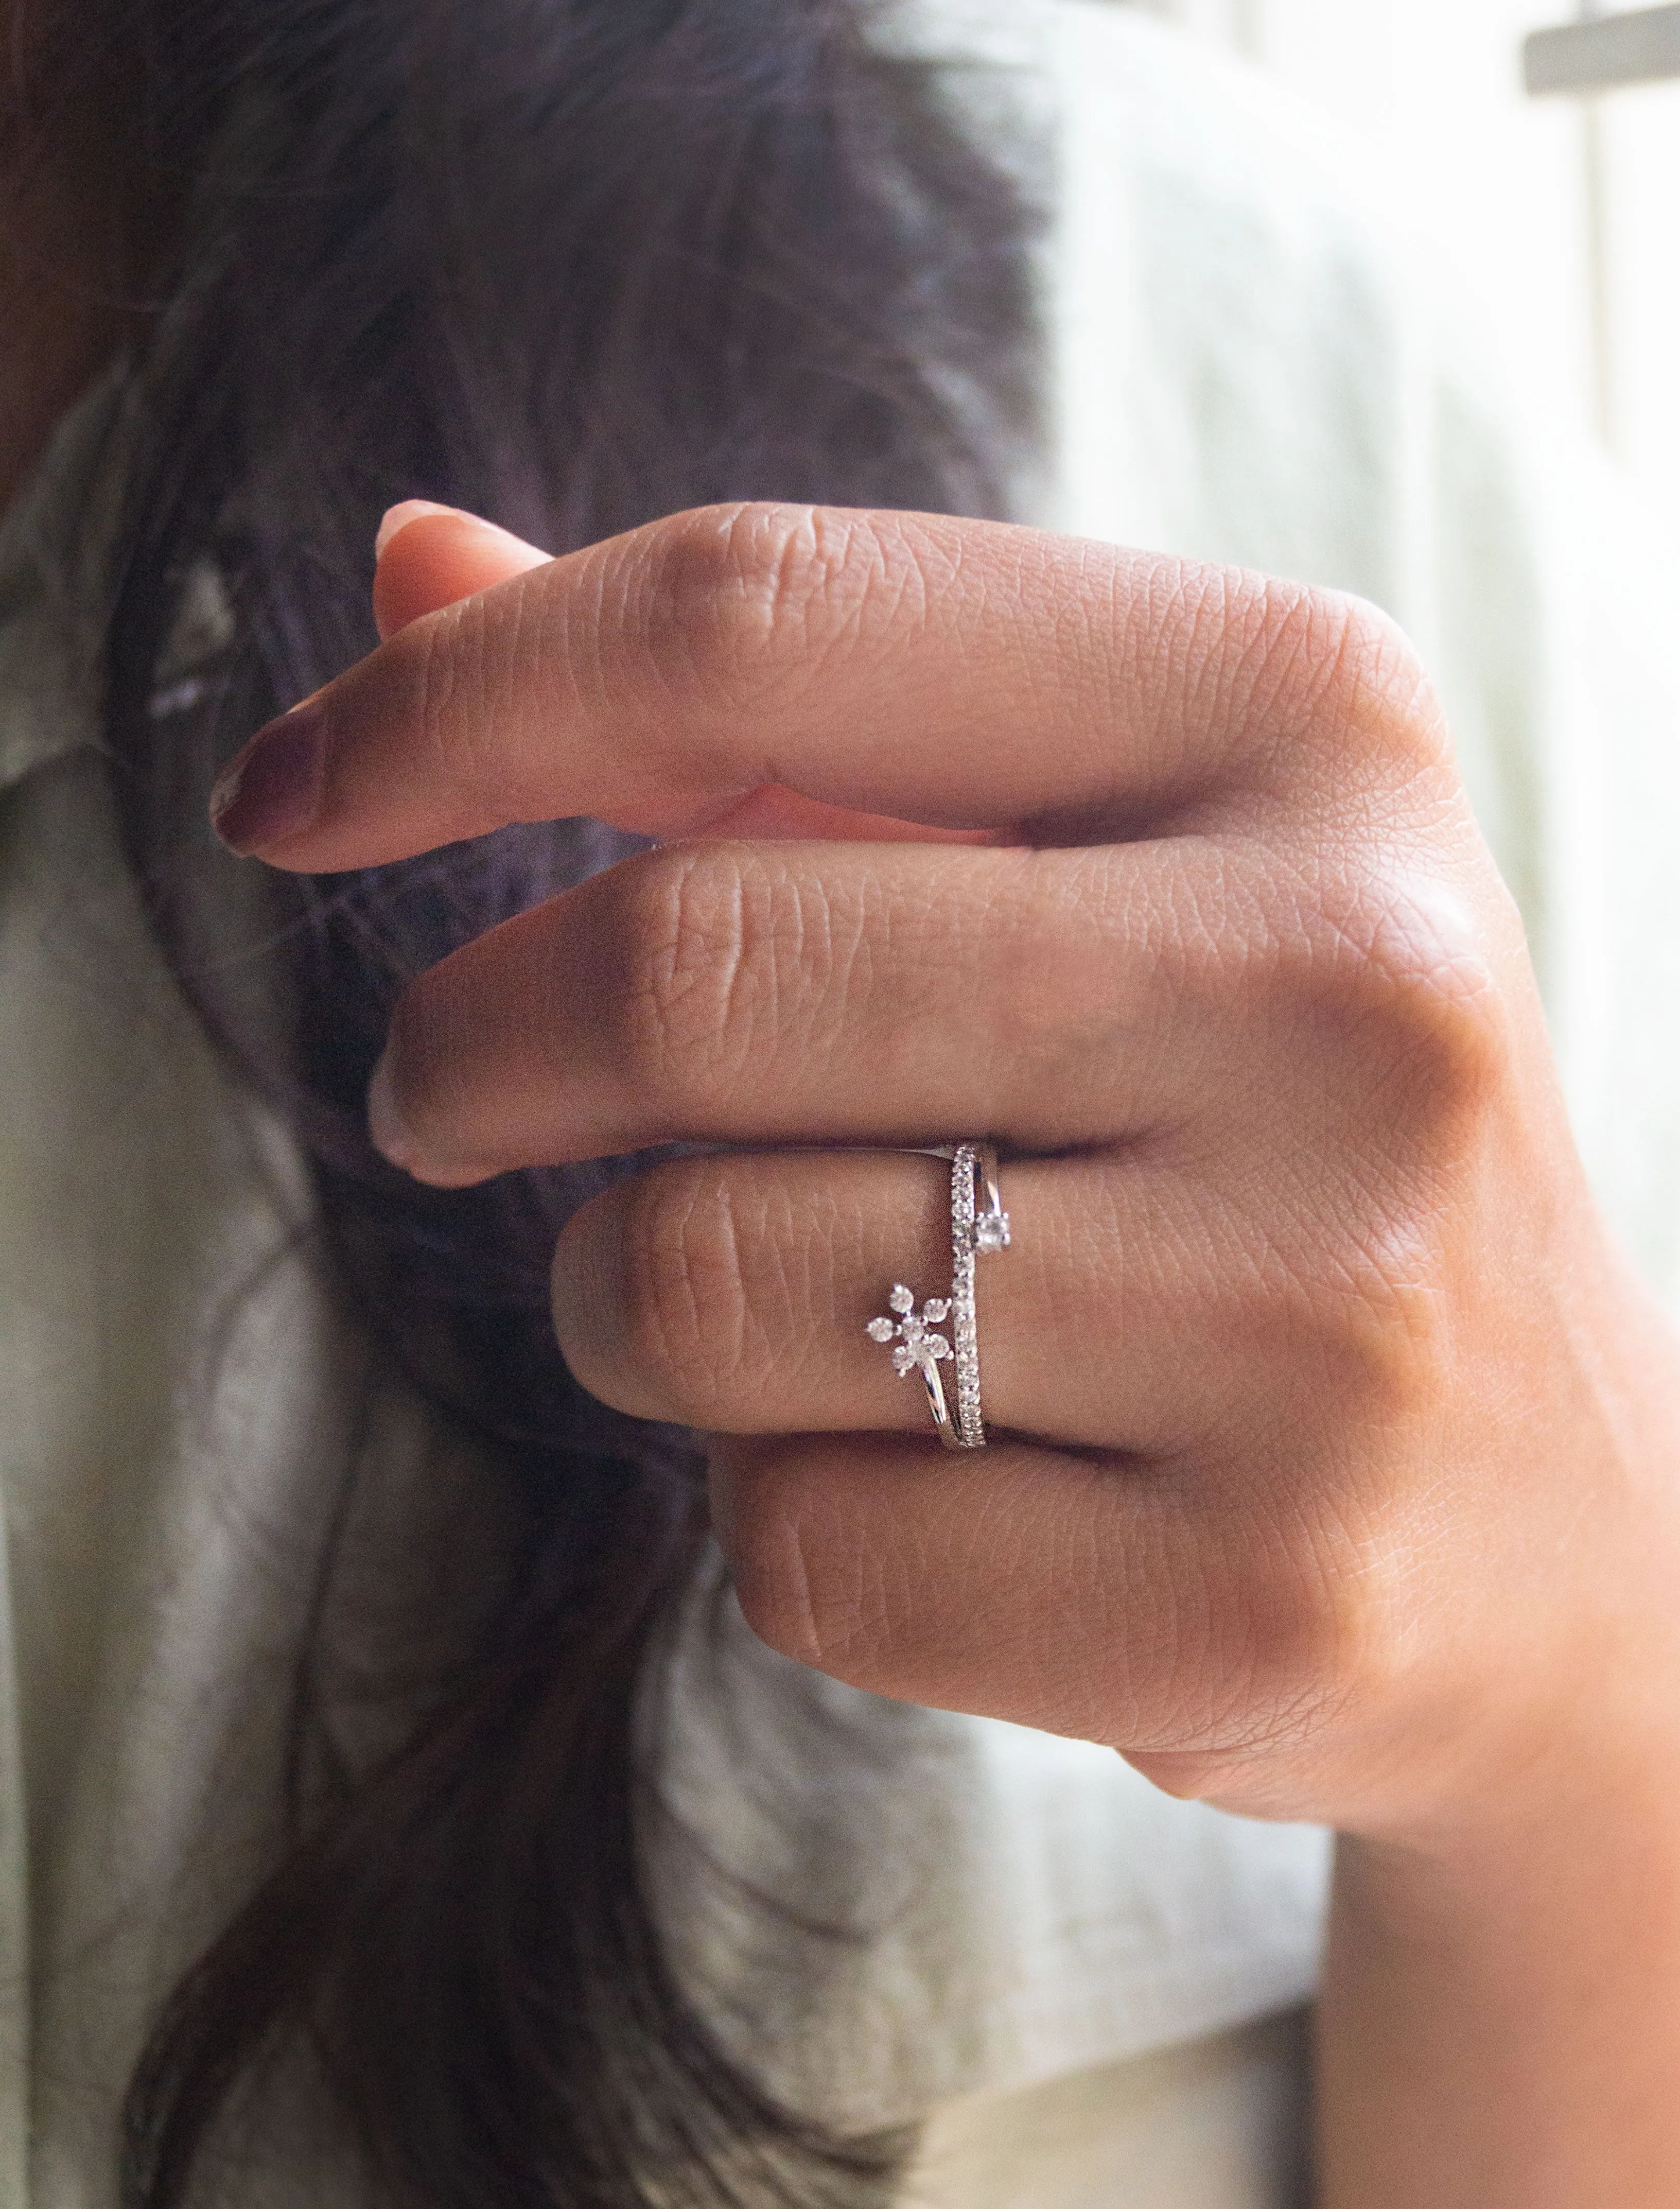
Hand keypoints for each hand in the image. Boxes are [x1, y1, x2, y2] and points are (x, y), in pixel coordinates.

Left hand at [212, 499, 1679, 1844]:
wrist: (1546, 1522)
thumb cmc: (1264, 1144)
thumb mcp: (1097, 862)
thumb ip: (764, 722)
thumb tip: (405, 570)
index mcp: (1306, 720)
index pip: (764, 617)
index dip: (455, 703)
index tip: (294, 797)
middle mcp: (1352, 986)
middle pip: (685, 968)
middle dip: (472, 1050)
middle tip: (452, 1102)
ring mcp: (1329, 1311)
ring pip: (704, 1280)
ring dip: (626, 1305)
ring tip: (755, 1308)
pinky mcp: (1265, 1591)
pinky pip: (805, 1547)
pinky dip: (776, 1514)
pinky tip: (924, 1483)